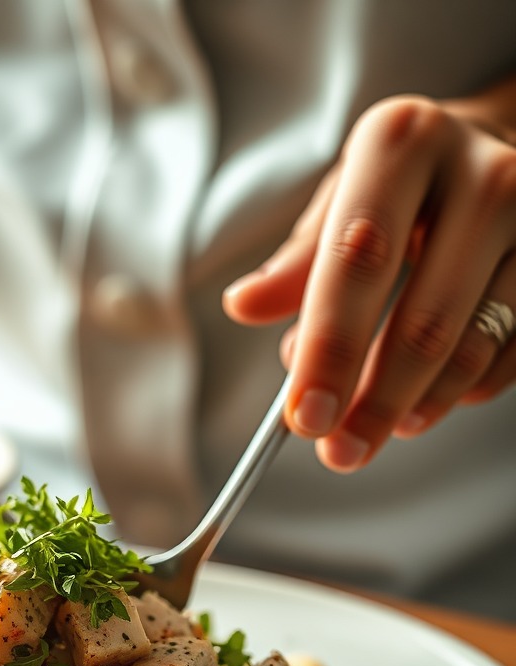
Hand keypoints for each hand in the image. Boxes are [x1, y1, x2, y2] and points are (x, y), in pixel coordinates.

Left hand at [223, 90, 515, 471]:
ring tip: (375, 430)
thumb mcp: (337, 205)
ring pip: (472, 345)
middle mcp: (482, 172)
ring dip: (417, 405)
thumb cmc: (394, 187)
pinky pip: (512, 351)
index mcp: (402, 144)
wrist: (489, 149)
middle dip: (375, 402)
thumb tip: (245, 305)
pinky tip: (423, 404)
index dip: (330, 351)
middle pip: (423, 320)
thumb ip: (295, 263)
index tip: (305, 418)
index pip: (356, 265)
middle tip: (339, 453)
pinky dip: (460, 391)